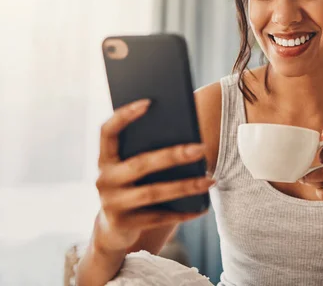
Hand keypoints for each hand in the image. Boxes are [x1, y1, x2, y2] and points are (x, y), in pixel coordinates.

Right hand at [94, 99, 214, 253]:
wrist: (114, 229)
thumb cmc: (133, 186)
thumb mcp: (133, 168)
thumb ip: (147, 151)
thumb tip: (187, 135)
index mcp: (105, 158)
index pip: (107, 131)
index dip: (124, 116)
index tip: (149, 102)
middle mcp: (104, 179)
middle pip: (141, 164)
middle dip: (174, 155)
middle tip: (202, 148)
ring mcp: (111, 203)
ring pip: (153, 193)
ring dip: (185, 186)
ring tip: (210, 180)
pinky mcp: (124, 224)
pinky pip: (159, 217)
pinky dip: (183, 212)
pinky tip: (202, 207)